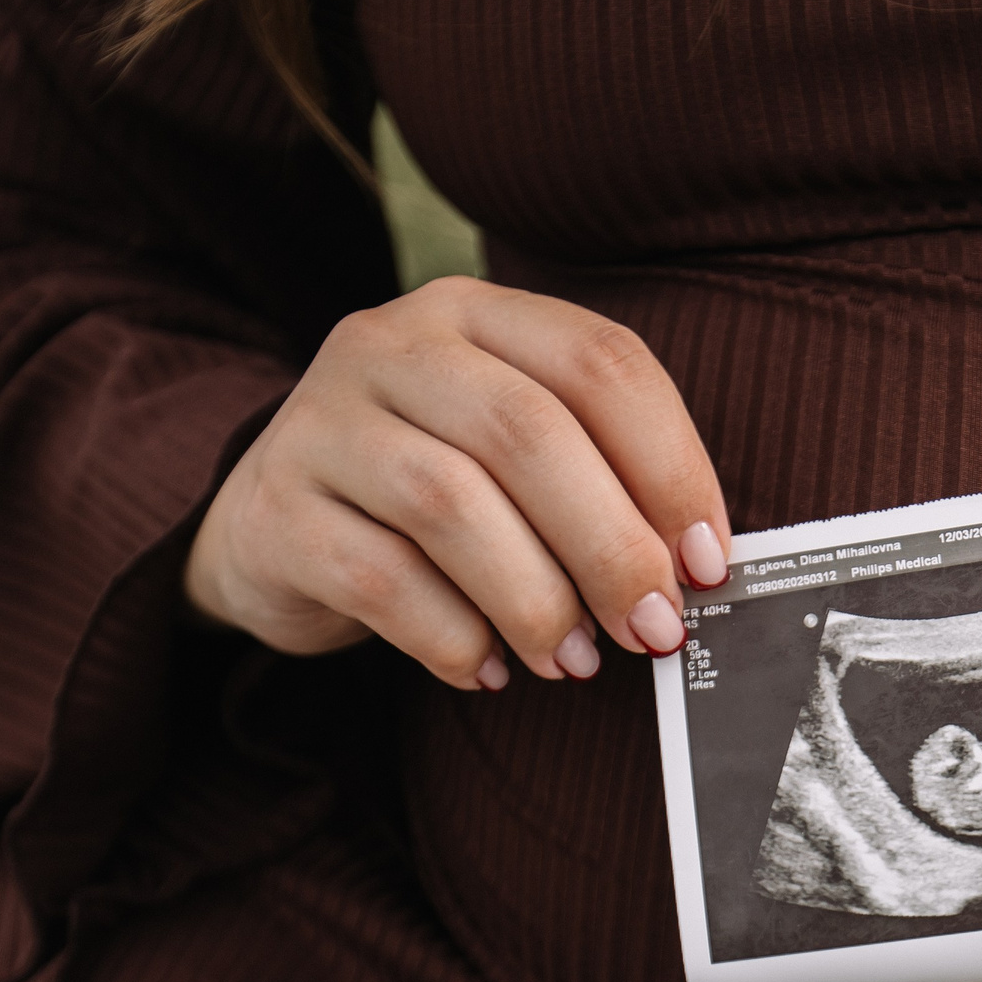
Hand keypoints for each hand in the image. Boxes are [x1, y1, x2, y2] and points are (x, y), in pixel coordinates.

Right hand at [185, 277, 730, 687]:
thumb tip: (690, 573)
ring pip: (449, 502)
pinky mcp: (275, 509)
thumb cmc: (427, 496)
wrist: (272, 526)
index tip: (708, 563)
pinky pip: (379, 578)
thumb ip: (596, 481)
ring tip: (573, 659)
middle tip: (654, 626)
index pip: (600, 361)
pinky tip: (487, 668)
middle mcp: (392, 345)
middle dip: (611, 544)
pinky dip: (452, 636)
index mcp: (476, 314)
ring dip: (535, 597)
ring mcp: (321, 420)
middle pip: (528, 431)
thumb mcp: (511, 458)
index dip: (673, 466)